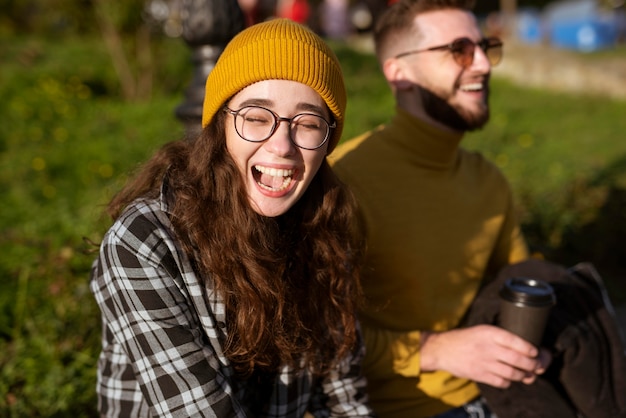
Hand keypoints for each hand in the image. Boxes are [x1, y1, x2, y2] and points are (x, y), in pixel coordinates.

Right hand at [420, 325, 551, 387]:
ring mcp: (483, 362)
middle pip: (518, 359)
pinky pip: (501, 382)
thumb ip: (500, 337)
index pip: (516, 341)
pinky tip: (509, 378)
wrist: (442, 349)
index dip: (530, 349)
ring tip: (526, 374)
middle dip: (532, 365)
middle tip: (536, 366)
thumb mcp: (482, 330)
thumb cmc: (466, 338)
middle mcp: (487, 347)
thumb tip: (526, 349)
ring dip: (524, 375)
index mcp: (489, 332)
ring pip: (512, 373)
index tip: (536, 352)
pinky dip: (509, 382)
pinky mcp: (479, 374)